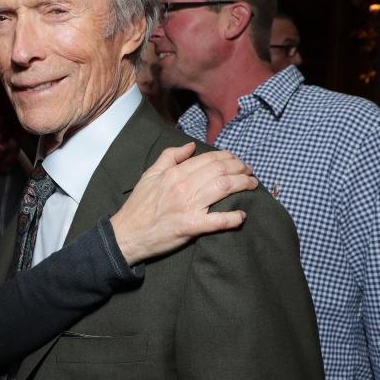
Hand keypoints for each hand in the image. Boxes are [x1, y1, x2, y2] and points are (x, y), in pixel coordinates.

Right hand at [110, 144, 257, 264]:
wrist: (127, 233)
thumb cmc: (139, 205)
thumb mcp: (150, 175)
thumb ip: (169, 157)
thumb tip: (190, 146)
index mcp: (175, 173)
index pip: (209, 159)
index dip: (229, 158)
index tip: (238, 162)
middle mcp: (183, 186)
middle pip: (221, 171)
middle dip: (241, 169)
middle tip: (250, 172)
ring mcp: (188, 206)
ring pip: (224, 189)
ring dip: (243, 185)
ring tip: (253, 186)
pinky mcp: (190, 226)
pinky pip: (218, 220)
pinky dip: (233, 218)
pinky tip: (242, 216)